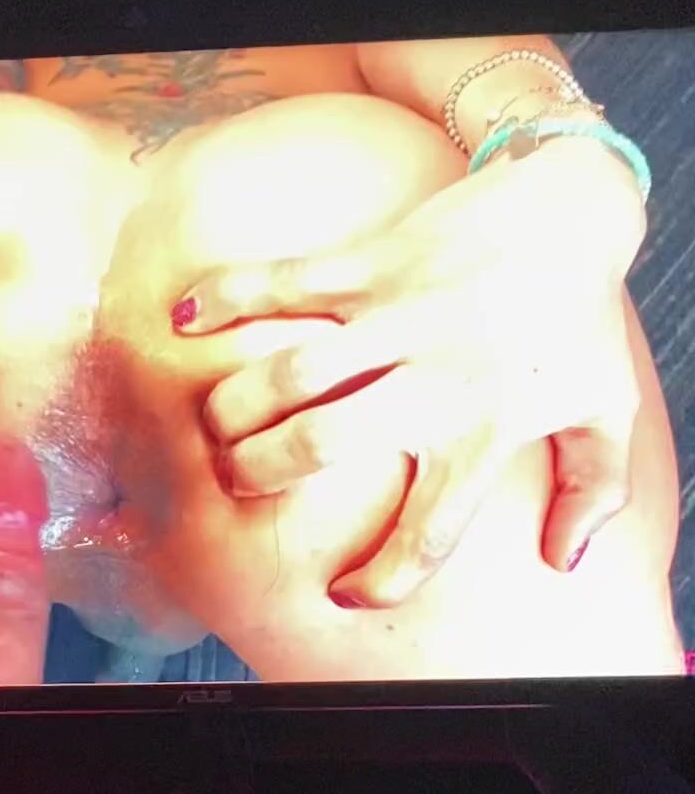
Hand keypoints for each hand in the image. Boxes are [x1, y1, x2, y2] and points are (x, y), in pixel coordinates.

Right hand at [175, 138, 646, 602]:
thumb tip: (563, 560)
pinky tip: (185, 322)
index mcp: (486, 431)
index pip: (428, 530)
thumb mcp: (607, 409)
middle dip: (259, 472)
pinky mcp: (374, 259)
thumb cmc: (580, 318)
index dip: (381, 577)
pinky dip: (226, 298)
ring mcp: (399, 315)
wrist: (572, 200)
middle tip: (239, 479)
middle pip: (320, 443)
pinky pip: (284, 282)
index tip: (346, 593)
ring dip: (234, 405)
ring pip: (291, 371)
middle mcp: (435, 379)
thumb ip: (594, 491)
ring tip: (216, 425)